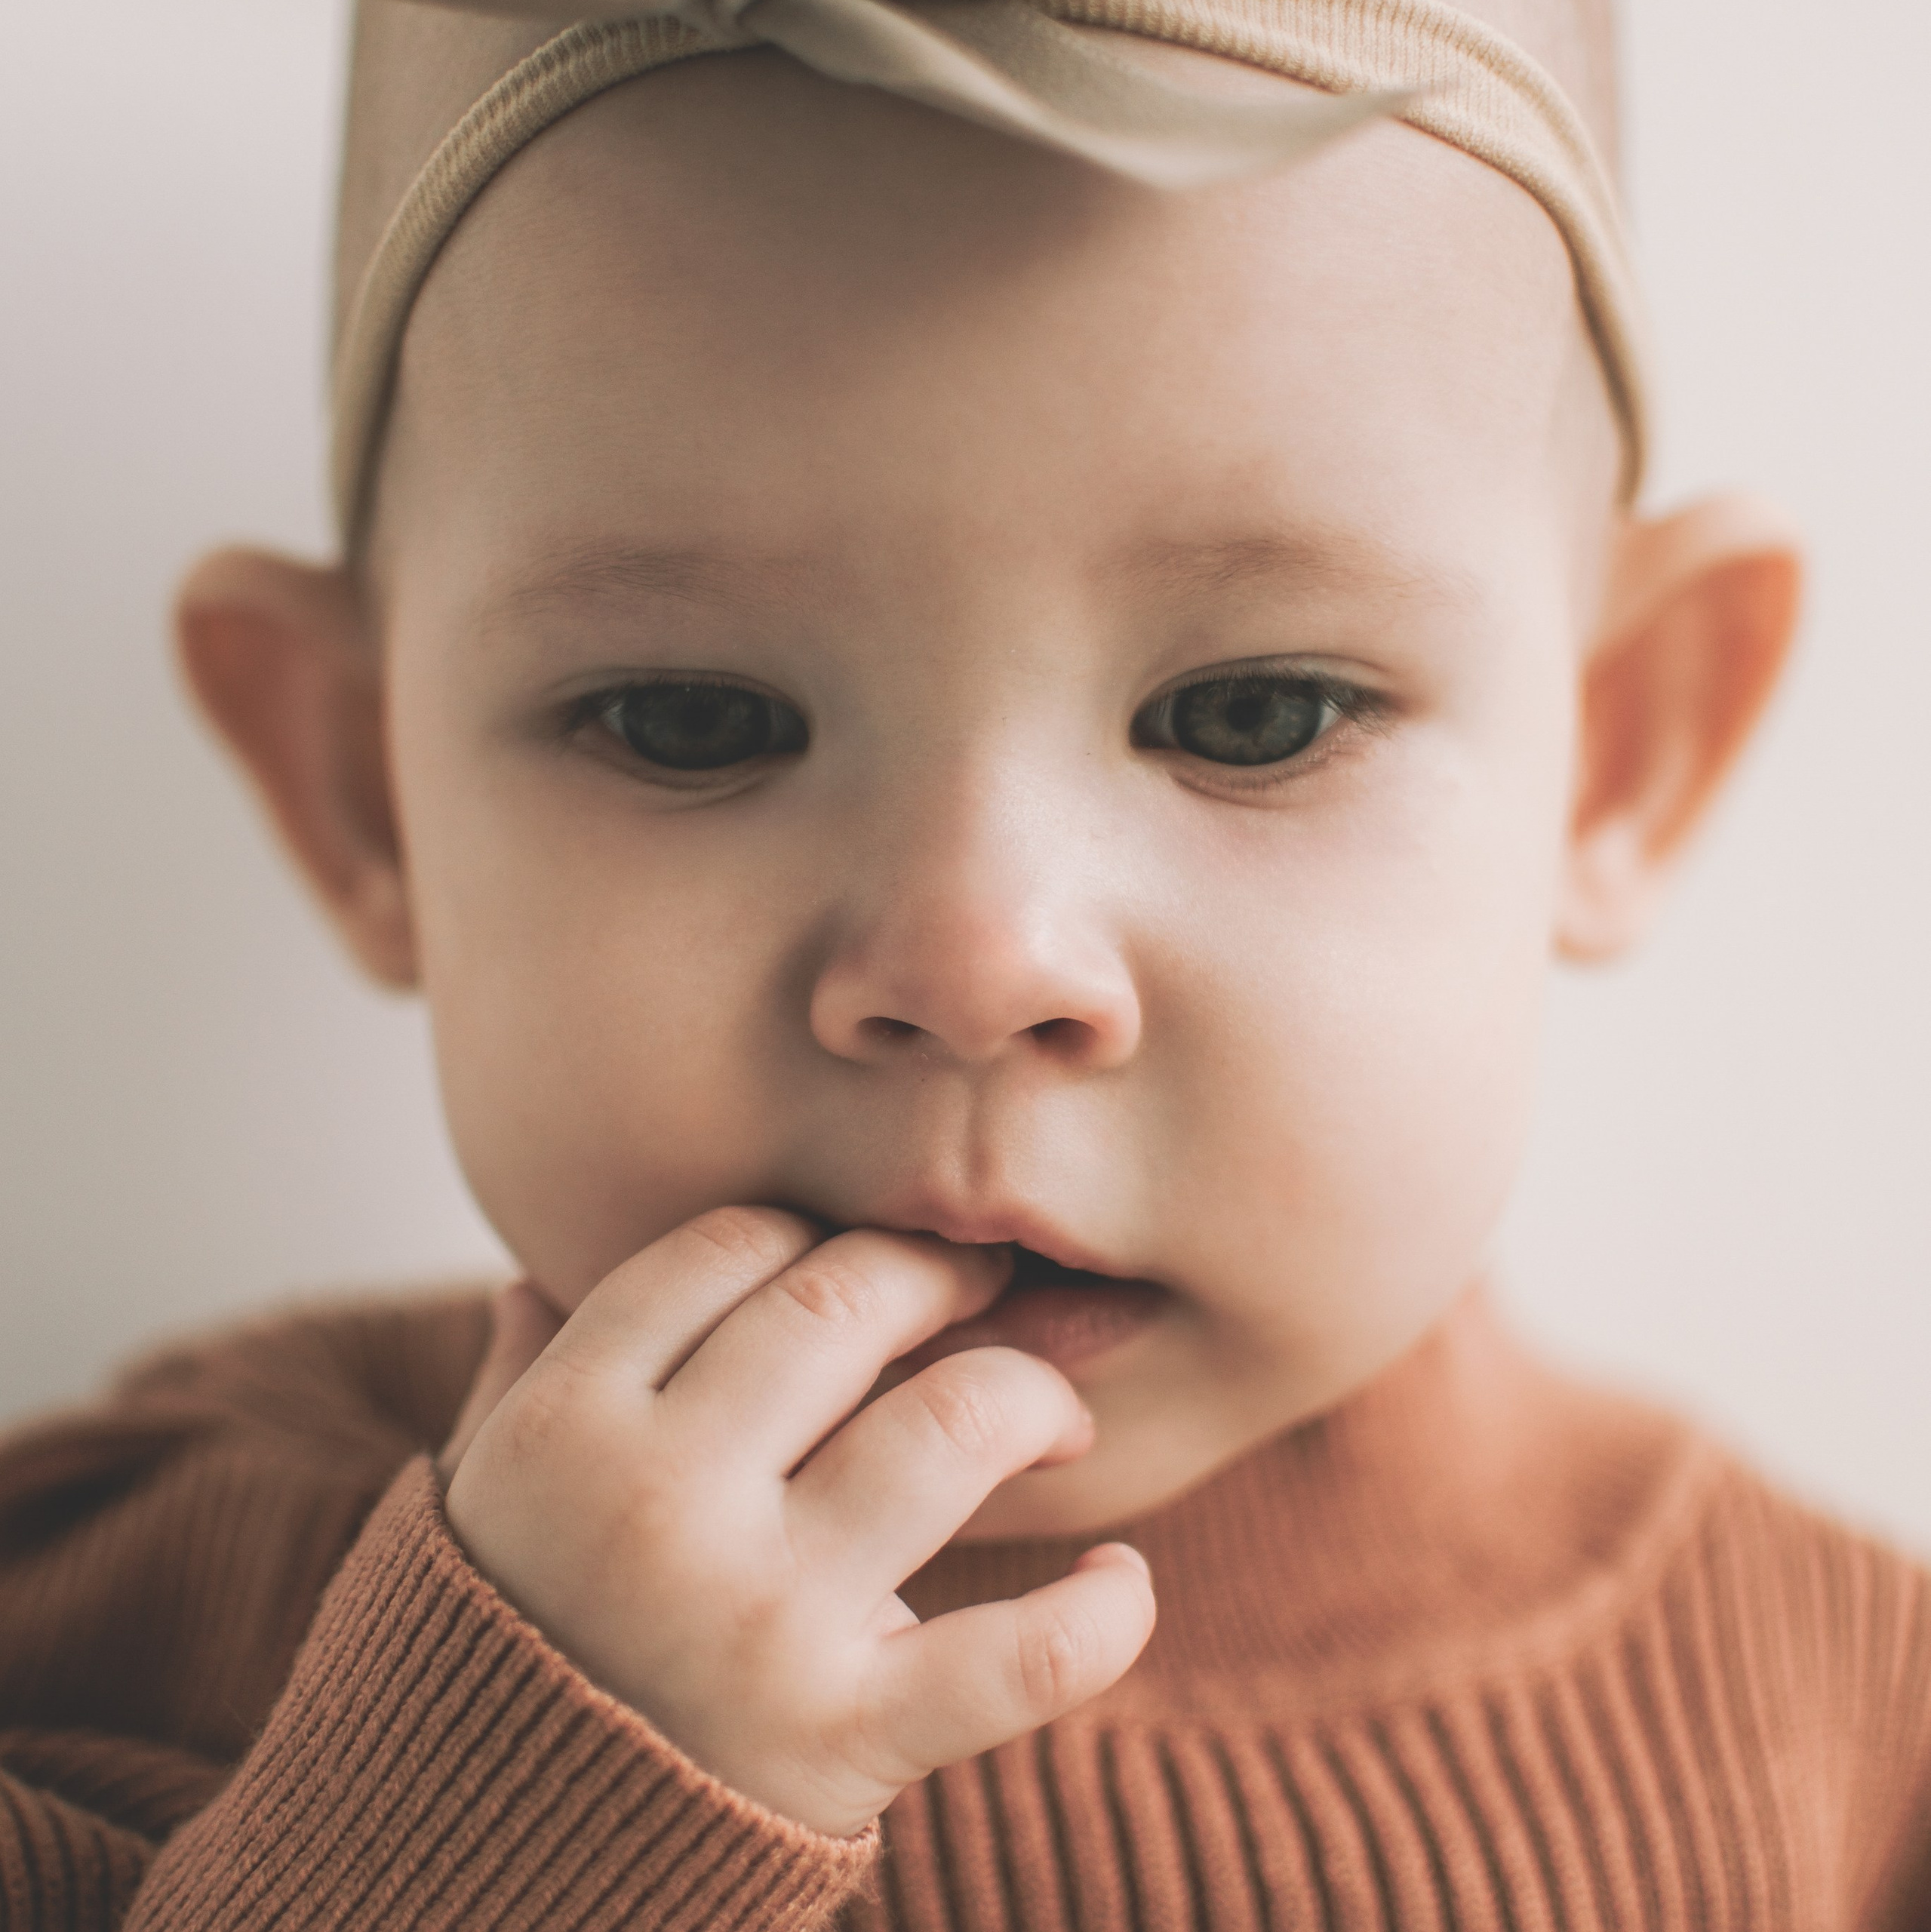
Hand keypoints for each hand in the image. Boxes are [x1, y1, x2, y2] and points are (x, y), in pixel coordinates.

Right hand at [438, 1210, 1156, 1836]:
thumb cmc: (500, 1654)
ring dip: (1030, 1395)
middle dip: (937, 1275)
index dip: (814, 1230)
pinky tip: (1121, 1580)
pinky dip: (1100, 1618)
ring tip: (1053, 1419)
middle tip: (984, 1288)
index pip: (725, 1251)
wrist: (480, 1871)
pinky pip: (1017, 1658)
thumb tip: (532, 1275)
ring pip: (947, 1428)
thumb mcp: (478, 1503)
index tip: (859, 1256)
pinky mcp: (840, 1737)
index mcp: (564, 1425)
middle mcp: (655, 1502)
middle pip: (843, 1308)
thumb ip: (513, 1380)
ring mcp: (755, 1619)